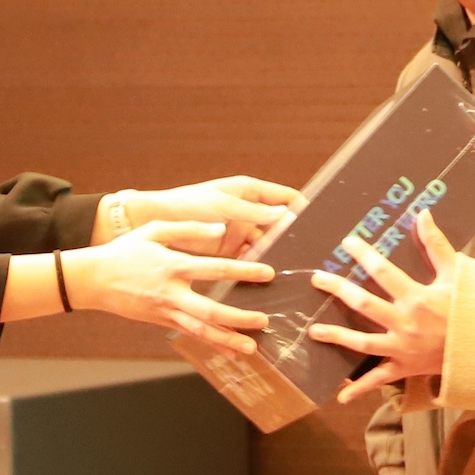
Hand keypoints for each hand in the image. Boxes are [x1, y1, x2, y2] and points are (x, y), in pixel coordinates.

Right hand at [65, 220, 275, 353]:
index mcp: (173, 265)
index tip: (267, 273)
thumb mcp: (155, 230)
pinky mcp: (162, 322)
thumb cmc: (125, 251)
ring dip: (228, 339)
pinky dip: (212, 343)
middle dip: (239, 317)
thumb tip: (220, 228)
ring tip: (251, 347)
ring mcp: (166, 311)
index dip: (243, 271)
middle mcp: (172, 292)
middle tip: (264, 319)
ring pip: (201, 330)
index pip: (215, 269)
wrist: (93, 279)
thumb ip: (189, 229)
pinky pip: (191, 335)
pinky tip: (229, 350)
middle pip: (211, 310)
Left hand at [103, 175, 302, 255]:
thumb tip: (286, 214)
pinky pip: (251, 260)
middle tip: (313, 253)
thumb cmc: (187, 204)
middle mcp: (248, 211)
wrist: (153, 223)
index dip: (303, 208)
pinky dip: (259, 269)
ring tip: (296, 272)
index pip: (285, 197)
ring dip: (278, 256)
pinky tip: (270, 282)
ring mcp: (240, 232)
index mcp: (249, 191)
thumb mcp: (222, 206)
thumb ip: (254, 212)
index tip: (321, 223)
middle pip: (280, 224)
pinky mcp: (229, 252)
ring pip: (268, 245)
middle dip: (294, 237)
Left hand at [308, 210, 457, 402]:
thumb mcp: (459, 274)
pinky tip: (340, 395)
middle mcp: (406, 323)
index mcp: (418, 298)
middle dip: (338, 290)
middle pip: (364, 304)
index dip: (364, 255)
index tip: (347, 242)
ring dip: (337, 336)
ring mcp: (404, 349)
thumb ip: (436, 244)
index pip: (384, 271)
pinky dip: (360, 389)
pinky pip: (380, 380)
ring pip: (363, 343)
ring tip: (313, 330)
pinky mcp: (406, 368)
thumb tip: (422, 213)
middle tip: (316, 278)